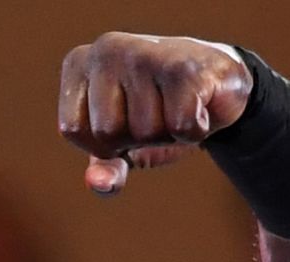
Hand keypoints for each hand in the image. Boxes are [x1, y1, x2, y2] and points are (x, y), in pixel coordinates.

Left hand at [58, 33, 250, 193]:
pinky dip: (195, 130)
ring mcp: (143, 54)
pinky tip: (199, 104)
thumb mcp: (122, 144)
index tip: (126, 118)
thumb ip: (105, 168)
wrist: (217, 84)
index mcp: (78, 64)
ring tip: (177, 105)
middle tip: (157, 112)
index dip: (103, 142)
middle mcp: (106, 49)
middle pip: (107, 132)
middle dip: (137, 139)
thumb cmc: (160, 111)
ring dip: (169, 133)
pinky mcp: (183, 66)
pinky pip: (180, 127)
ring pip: (145, 132)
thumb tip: (98, 184)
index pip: (72, 129)